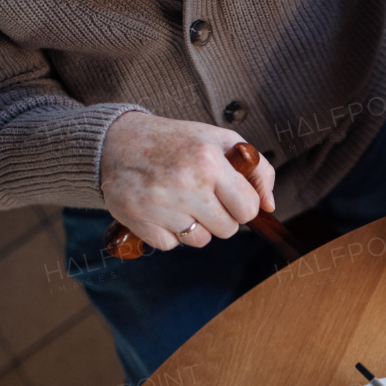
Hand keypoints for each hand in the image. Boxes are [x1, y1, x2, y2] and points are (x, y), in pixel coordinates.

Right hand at [100, 111, 274, 249]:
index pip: (248, 209)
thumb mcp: (220, 140)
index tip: (229, 195)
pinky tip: (161, 209)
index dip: (241, 205)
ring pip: (201, 241)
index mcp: (210, 162)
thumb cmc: (174, 141)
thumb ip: (256, 170)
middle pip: (228, 230)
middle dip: (220, 216)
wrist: (115, 142)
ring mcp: (162, 205)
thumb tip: (269, 207)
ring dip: (195, 226)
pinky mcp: (140, 221)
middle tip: (202, 196)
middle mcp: (187, 184)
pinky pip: (172, 245)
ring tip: (180, 200)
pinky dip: (169, 232)